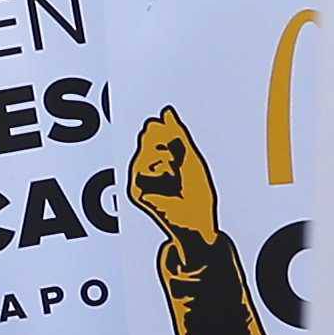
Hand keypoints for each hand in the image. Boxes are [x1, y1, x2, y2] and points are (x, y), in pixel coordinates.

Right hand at [128, 109, 219, 246]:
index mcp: (161, 155)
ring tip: (175, 178)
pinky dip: (160, 173)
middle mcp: (148, 165)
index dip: (168, 130)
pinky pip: (143, 169)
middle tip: (179, 164)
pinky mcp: (136, 190)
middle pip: (148, 134)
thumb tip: (167, 113)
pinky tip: (167, 185)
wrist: (197, 221)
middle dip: (167, 144)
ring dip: (166, 160)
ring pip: (146, 151)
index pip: (155, 128)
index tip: (180, 141)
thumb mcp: (191, 157)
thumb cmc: (197, 194)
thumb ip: (177, 134)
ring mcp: (141, 178)